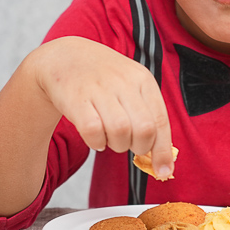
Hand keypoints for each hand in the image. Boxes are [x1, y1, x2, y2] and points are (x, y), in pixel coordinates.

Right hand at [31, 36, 174, 178]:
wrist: (64, 57)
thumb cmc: (104, 80)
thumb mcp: (131, 88)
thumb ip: (148, 118)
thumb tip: (164, 161)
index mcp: (143, 79)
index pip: (161, 121)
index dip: (163, 151)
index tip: (165, 172)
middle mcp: (124, 82)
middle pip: (144, 129)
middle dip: (139, 147)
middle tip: (129, 144)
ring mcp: (100, 88)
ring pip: (120, 132)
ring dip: (117, 145)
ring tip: (110, 137)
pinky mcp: (76, 98)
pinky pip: (93, 131)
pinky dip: (95, 142)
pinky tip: (94, 137)